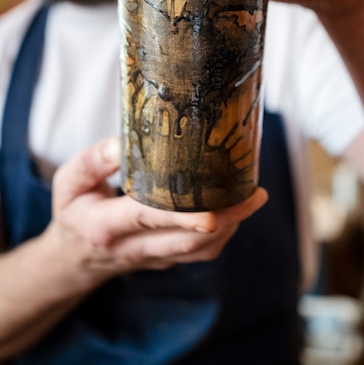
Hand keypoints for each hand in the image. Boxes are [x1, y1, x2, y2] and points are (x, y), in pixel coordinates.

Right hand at [49, 137, 267, 291]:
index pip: (148, 220)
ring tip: (253, 196)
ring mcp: (154, 258)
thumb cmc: (75, 210)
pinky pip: (200, 252)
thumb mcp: (70, 181)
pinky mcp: (167, 260)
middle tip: (255, 193)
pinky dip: (225, 233)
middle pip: (189, 240)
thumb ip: (94, 161)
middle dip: (227, 219)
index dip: (182, 216)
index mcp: (106, 227)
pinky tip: (237, 209)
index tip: (212, 213)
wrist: (75, 257)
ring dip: (232, 226)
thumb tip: (123, 142)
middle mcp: (134, 248)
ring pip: (200, 250)